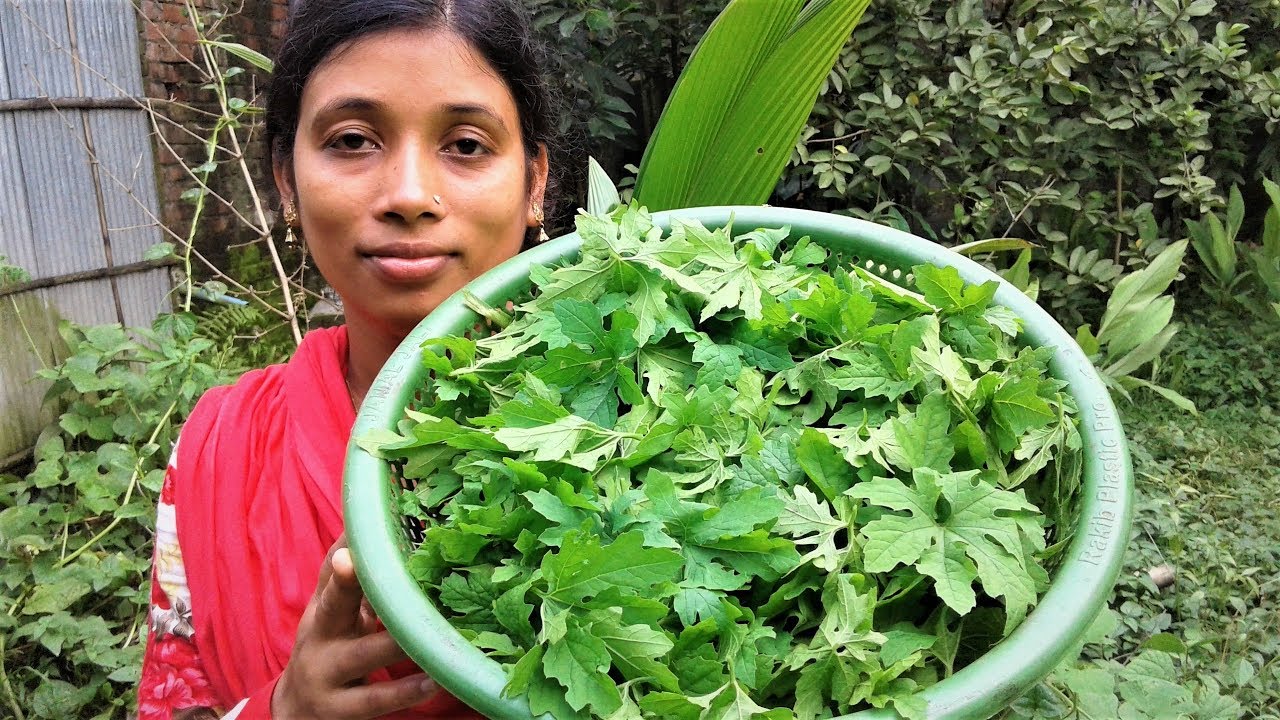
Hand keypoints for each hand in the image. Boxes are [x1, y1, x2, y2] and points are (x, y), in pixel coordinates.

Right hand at [272, 535, 438, 718]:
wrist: (296, 711)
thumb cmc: (328, 646)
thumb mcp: (330, 613)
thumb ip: (346, 575)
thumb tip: (364, 520)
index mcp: (322, 609)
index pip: (330, 574)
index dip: (343, 556)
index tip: (353, 542)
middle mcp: (320, 638)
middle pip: (333, 606)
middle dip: (347, 586)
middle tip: (370, 566)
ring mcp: (327, 676)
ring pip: (364, 655)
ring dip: (398, 643)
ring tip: (434, 631)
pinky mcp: (340, 711)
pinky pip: (375, 699)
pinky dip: (405, 691)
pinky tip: (434, 680)